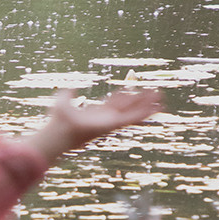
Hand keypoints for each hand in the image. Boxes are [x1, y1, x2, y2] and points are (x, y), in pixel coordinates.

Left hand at [28, 87, 162, 161]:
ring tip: (161, 98)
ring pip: (134, 111)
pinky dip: (145, 113)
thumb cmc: (58, 120)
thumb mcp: (62, 101)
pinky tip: (157, 108)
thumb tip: (71, 88)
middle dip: (141, 99)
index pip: (115, 102)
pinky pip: (133, 118)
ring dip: (148, 105)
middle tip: (154, 93)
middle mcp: (107, 118)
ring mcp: (112, 122)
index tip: (133, 89)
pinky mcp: (114, 125)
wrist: (59, 131)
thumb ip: (68, 94)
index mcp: (98, 112)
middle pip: (128, 106)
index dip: (125, 95)